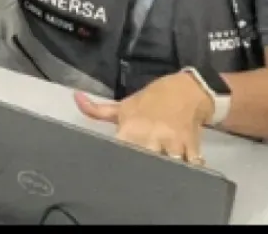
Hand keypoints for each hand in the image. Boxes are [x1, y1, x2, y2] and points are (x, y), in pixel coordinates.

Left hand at [75, 72, 212, 163]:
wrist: (187, 90)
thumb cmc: (151, 100)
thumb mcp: (123, 105)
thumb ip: (97, 110)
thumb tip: (75, 97)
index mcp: (131, 127)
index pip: (120, 152)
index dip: (116, 163)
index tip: (112, 172)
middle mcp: (151, 137)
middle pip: (142, 164)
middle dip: (140, 172)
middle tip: (136, 178)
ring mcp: (173, 144)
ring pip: (167, 169)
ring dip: (163, 175)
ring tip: (158, 176)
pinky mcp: (192, 148)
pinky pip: (191, 168)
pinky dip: (188, 173)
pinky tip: (182, 174)